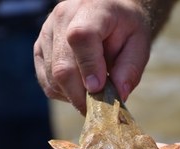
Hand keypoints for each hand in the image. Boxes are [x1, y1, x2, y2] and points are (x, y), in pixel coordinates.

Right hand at [34, 0, 151, 112]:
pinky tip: (81, 87)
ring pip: (53, 78)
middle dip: (82, 94)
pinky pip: (47, 82)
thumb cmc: (125, 28)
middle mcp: (62, 18)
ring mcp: (46, 33)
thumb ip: (131, 68)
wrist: (108, 12)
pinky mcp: (40, 49)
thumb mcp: (139, 44)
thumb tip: (119, 96)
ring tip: (95, 90)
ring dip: (74, 95)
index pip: (81, 37)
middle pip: (62, 65)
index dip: (89, 67)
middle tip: (101, 108)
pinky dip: (64, 93)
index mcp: (92, 9)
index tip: (100, 89)